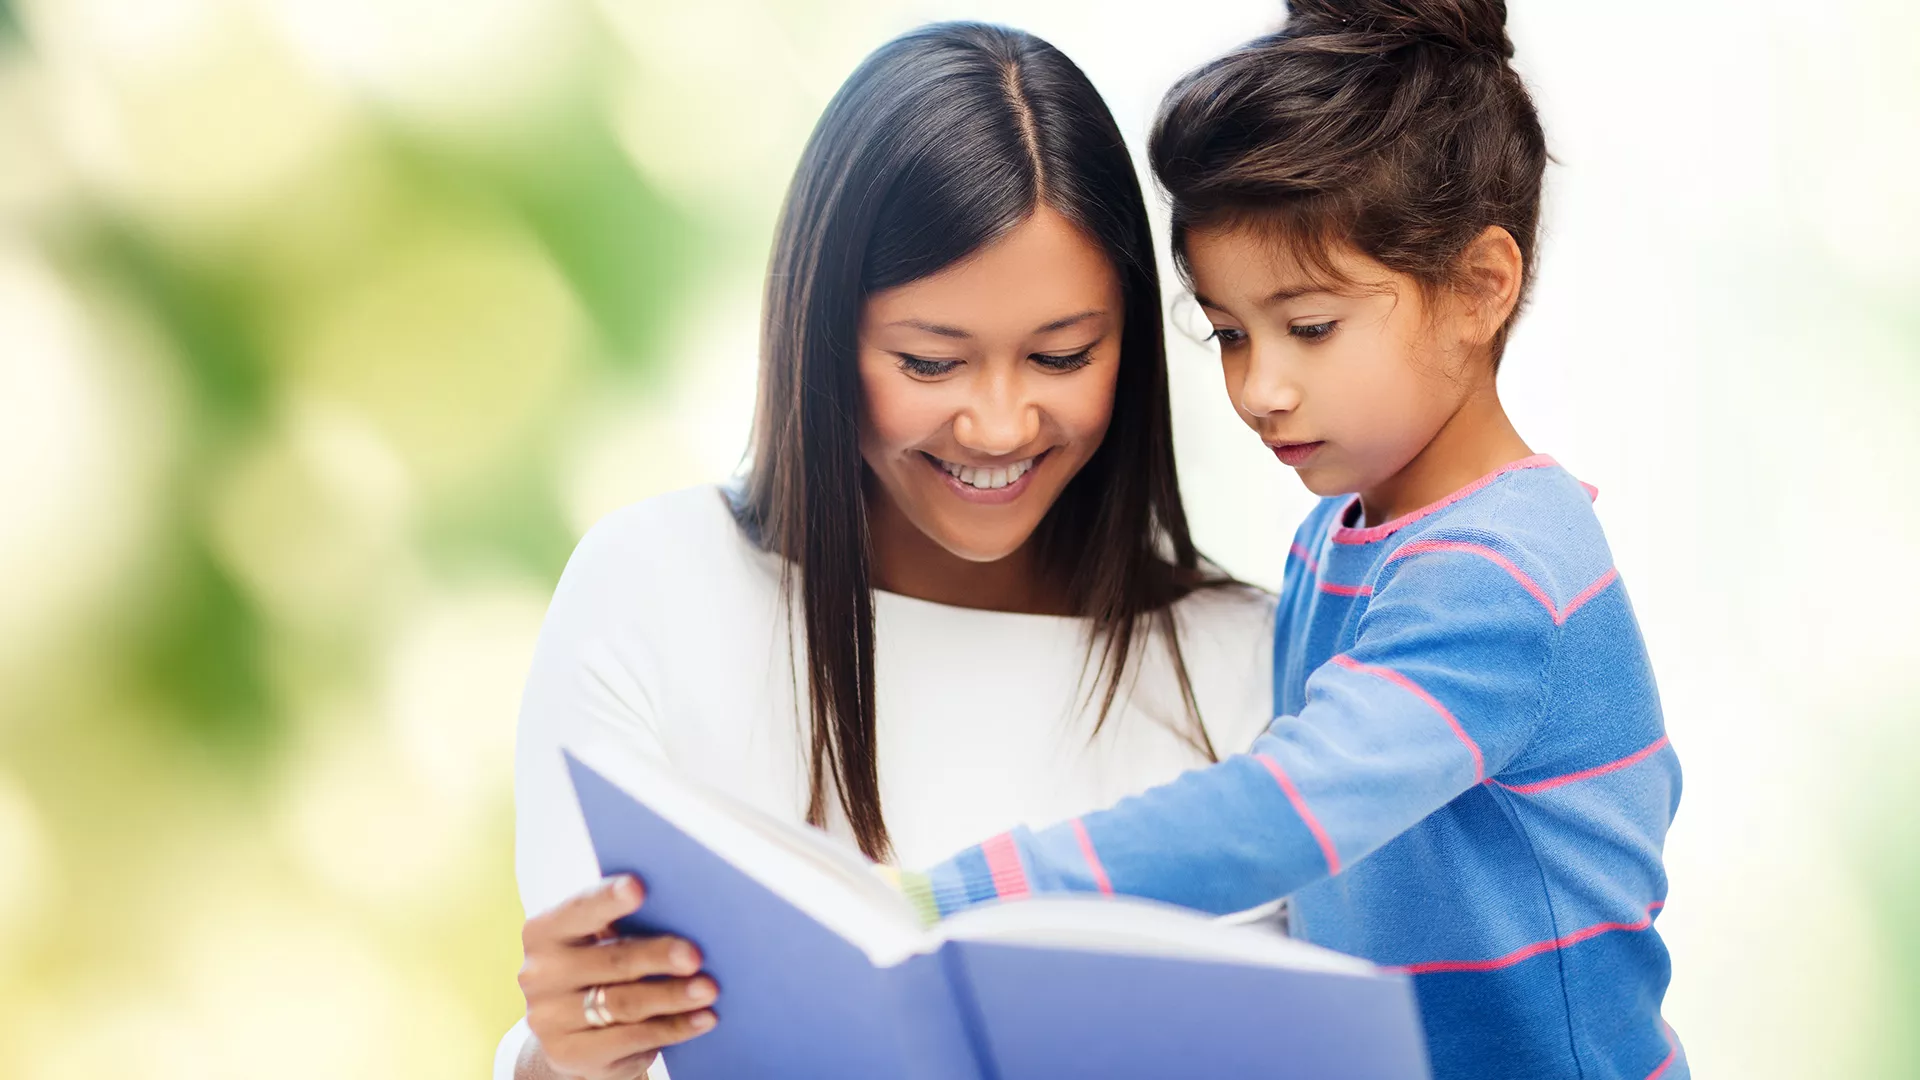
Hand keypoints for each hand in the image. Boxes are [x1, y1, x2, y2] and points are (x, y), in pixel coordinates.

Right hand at [517, 875, 717, 1079]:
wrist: (570, 1034)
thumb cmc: (599, 969)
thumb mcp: (599, 943)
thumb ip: (627, 925)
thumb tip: (686, 912)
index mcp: (544, 932)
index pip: (579, 910)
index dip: (608, 898)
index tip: (638, 887)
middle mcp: (539, 974)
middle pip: (610, 960)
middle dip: (657, 956)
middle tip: (695, 955)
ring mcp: (549, 1018)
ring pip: (624, 1003)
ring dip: (672, 995)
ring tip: (709, 989)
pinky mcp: (570, 1053)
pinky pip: (632, 1039)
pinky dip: (674, 1027)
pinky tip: (704, 1018)